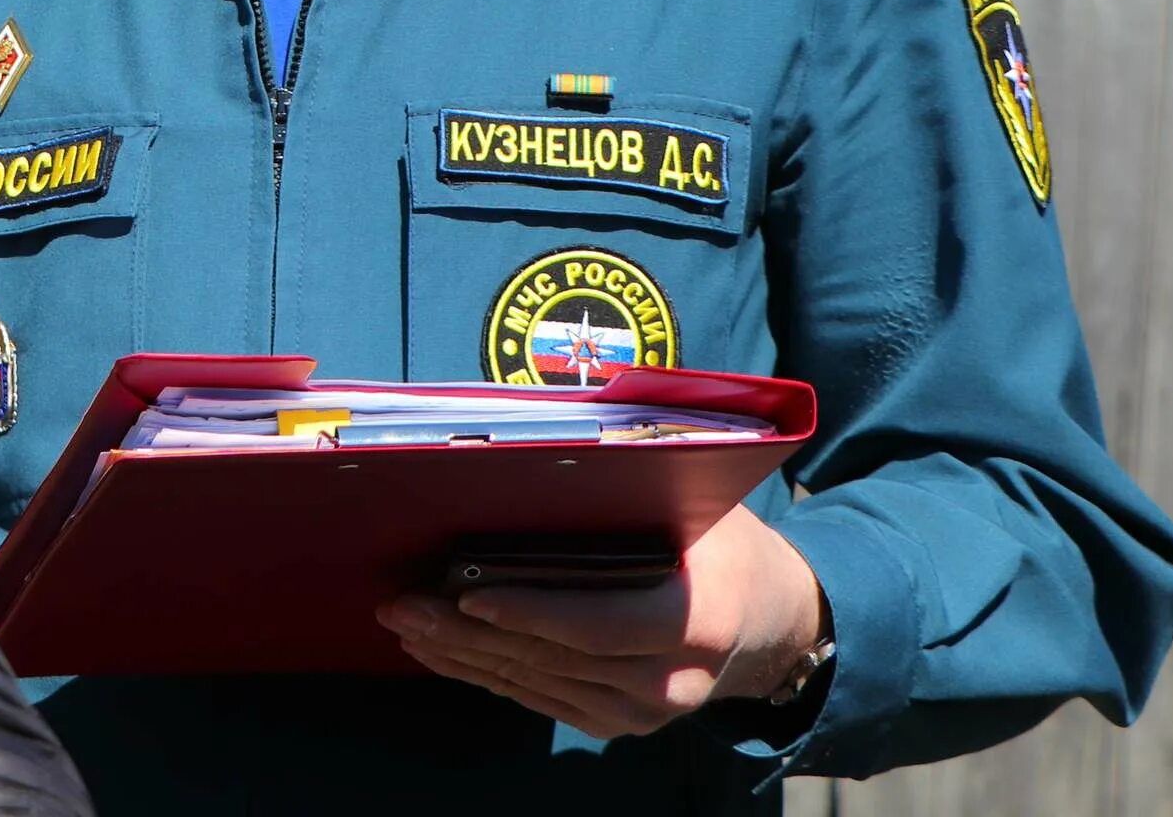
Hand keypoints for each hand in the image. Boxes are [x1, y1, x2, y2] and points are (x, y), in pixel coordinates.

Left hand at [376, 505, 826, 738]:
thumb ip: (639, 489)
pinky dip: (486, 674)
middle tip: (401, 601)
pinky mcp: (620, 724)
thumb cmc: (722, 545)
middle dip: (468, 632)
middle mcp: (671, 680)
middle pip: (553, 659)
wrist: (772, 622)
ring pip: (536, 685)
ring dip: (462, 656)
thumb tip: (558, 446)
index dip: (530, 614)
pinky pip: (541, 700)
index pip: (599, 625)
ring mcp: (644, 712)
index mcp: (696, 620)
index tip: (467, 597)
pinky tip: (441, 649)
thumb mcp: (700, 507)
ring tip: (403, 621)